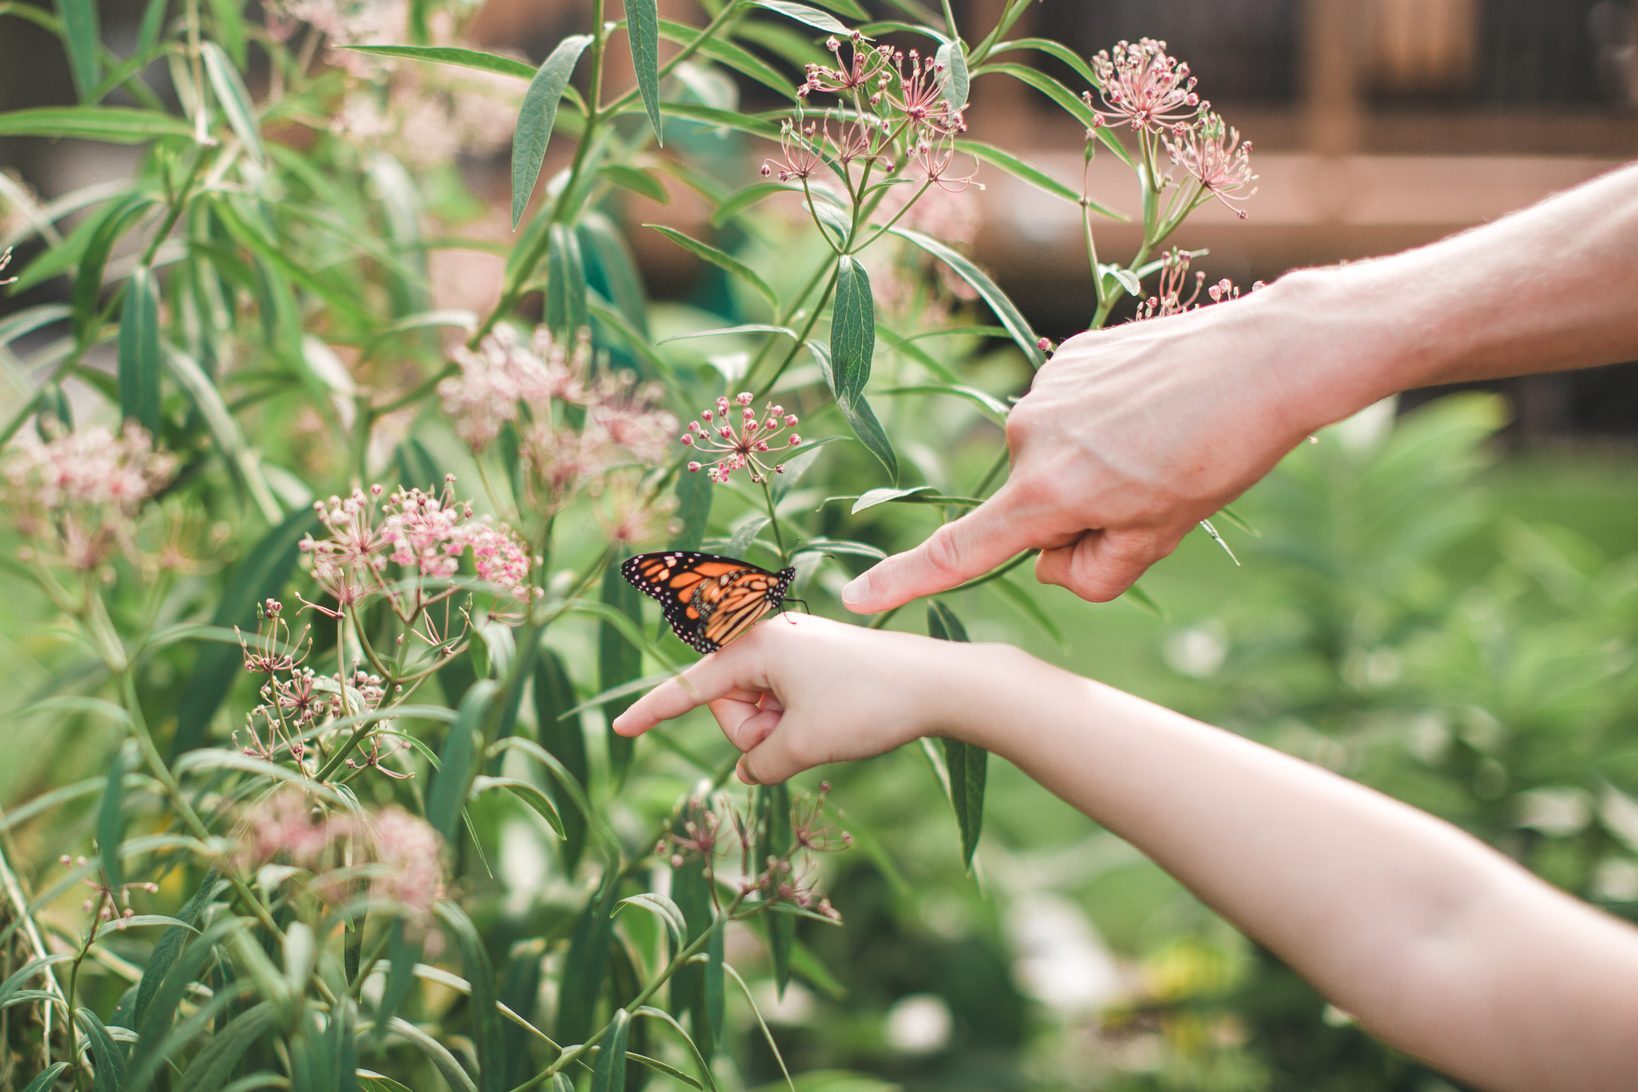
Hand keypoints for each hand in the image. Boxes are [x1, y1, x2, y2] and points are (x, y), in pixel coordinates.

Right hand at [612, 614, 969, 784]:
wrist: (940, 684)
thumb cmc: (868, 705)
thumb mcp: (803, 745)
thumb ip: (760, 763)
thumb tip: (751, 770)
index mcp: (756, 647)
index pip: (690, 688)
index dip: (653, 712)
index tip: (618, 728)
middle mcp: (769, 640)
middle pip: (727, 706)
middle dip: (753, 733)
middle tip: (799, 734)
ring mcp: (795, 652)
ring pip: (759, 711)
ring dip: (781, 732)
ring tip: (825, 726)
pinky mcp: (817, 665)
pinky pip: (786, 706)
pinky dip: (800, 725)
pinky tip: (836, 722)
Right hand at [841, 277, 1359, 611]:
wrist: (1264, 356)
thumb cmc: (1221, 454)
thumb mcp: (1161, 537)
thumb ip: (1094, 571)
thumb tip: (1053, 561)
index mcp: (1048, 493)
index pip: (963, 551)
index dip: (907, 579)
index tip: (857, 598)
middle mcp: (1029, 439)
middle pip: (1031, 507)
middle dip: (1076, 514)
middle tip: (1152, 490)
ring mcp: (1044, 391)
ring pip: (1053, 459)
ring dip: (1093, 462)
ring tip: (1162, 439)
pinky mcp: (1067, 357)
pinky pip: (1069, 412)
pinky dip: (1102, 419)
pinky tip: (1153, 404)